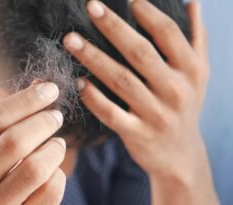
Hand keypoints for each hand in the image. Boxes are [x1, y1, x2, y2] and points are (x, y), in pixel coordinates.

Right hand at [0, 82, 66, 204]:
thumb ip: (10, 116)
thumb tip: (42, 85)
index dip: (27, 100)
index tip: (51, 89)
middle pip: (15, 140)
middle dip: (43, 122)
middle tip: (56, 116)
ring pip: (35, 168)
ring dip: (54, 150)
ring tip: (57, 144)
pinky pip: (49, 192)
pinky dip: (58, 176)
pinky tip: (52, 172)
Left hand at [63, 0, 218, 203]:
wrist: (179, 154)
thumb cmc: (184, 105)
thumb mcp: (197, 74)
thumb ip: (195, 38)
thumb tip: (191, 3)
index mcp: (191, 70)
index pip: (169, 34)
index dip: (148, 14)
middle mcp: (175, 90)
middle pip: (140, 53)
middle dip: (113, 27)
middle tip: (90, 6)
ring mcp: (156, 114)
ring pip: (121, 80)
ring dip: (94, 58)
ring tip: (71, 40)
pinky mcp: (137, 134)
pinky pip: (111, 113)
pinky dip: (93, 97)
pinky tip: (79, 81)